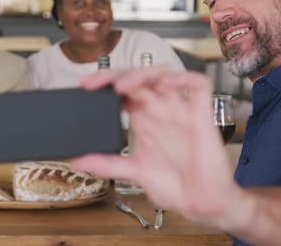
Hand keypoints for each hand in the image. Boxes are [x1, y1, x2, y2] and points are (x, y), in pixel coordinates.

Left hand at [71, 67, 242, 226]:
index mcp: (144, 119)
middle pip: (139, 78)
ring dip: (143, 74)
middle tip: (95, 82)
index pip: (123, 90)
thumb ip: (108, 164)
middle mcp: (161, 110)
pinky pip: (198, 85)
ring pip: (164, 75)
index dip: (105, 83)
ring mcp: (181, 110)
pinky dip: (183, 78)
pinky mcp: (202, 115)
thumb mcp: (135, 172)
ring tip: (122, 85)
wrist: (203, 205)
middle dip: (116, 75)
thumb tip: (78, 161)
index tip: (85, 86)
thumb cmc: (175, 185)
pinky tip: (165, 83)